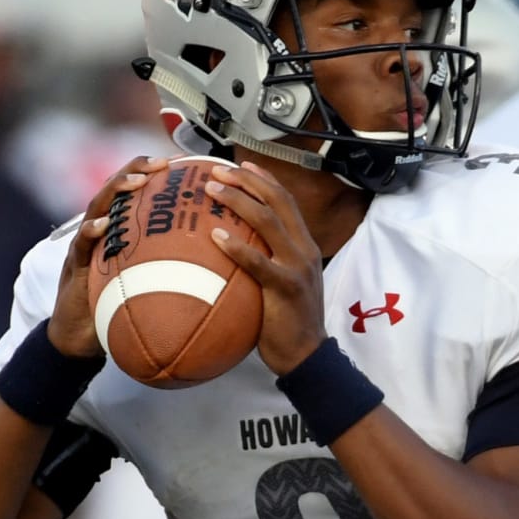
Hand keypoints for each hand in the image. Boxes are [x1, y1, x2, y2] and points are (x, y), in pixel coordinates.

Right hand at [47, 155, 168, 358]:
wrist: (85, 333)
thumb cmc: (125, 306)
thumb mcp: (158, 284)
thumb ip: (184, 270)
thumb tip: (232, 269)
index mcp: (127, 229)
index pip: (143, 194)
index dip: (162, 178)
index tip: (187, 164)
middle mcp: (107, 228)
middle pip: (120, 189)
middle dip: (138, 170)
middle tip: (161, 163)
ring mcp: (89, 243)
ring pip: (98, 207)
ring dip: (116, 191)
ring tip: (136, 182)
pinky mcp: (76, 263)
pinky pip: (82, 244)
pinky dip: (91, 232)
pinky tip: (102, 226)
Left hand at [207, 161, 326, 374]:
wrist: (307, 353)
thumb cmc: (288, 320)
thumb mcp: (284, 281)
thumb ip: (268, 260)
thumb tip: (232, 244)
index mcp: (305, 246)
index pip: (287, 202)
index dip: (264, 180)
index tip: (240, 165)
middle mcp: (304, 250)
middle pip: (278, 202)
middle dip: (248, 181)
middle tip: (217, 170)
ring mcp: (297, 268)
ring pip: (269, 223)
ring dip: (239, 201)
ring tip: (212, 190)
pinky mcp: (286, 287)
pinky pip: (259, 262)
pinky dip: (237, 247)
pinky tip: (216, 236)